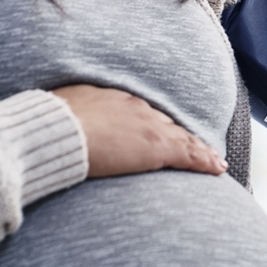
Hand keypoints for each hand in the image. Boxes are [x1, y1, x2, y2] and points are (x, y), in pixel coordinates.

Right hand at [52, 84, 227, 177]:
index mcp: (115, 100)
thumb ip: (74, 118)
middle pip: (166, 125)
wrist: (56, 131)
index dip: (156, 126)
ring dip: (199, 150)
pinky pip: (189, 154)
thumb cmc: (49, 125)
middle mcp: (138, 109)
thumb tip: (64, 128)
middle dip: (180, 136)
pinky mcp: (157, 147)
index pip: (143, 115)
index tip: (163, 133)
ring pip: (182, 139)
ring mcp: (150, 127)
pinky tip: (217, 167)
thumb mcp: (63, 113)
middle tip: (196, 147)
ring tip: (214, 161)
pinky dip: (205, 160)